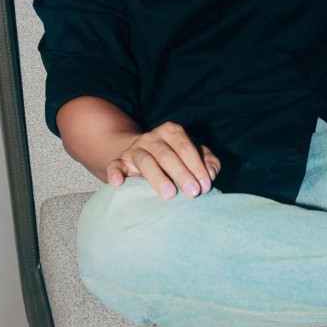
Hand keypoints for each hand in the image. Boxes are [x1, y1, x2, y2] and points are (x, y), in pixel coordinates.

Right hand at [106, 121, 220, 199]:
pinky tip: (119, 183)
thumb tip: (211, 173)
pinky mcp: (120, 160)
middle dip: (182, 174)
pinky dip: (115, 173)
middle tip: (193, 193)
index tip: (205, 186)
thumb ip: (207, 161)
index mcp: (172, 131)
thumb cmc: (176, 156)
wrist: (144, 153)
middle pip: (167, 155)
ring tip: (170, 195)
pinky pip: (115, 165)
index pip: (185, 147)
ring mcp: (135, 148)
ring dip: (158, 178)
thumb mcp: (194, 154)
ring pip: (145, 161)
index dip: (196, 166)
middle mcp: (152, 137)